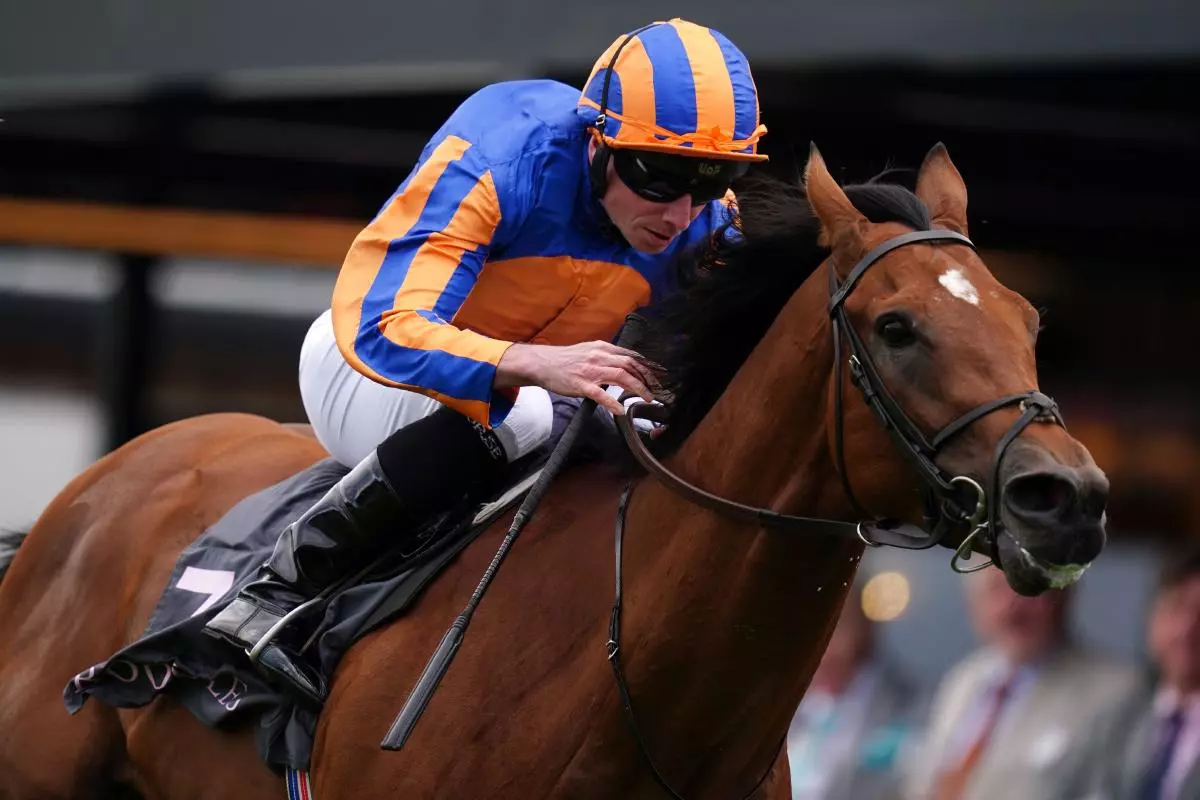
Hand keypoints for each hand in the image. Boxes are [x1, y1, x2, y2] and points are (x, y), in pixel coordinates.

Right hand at [496, 341, 659, 415]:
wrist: (541, 363)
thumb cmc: (565, 359)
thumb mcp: (588, 351)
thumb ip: (606, 356)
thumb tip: (623, 364)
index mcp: (602, 348)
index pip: (631, 355)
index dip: (648, 365)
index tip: (658, 375)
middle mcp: (599, 356)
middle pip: (631, 364)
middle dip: (648, 377)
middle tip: (658, 389)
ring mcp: (590, 371)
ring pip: (621, 377)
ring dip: (638, 388)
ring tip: (647, 398)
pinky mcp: (581, 384)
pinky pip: (601, 394)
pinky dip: (613, 403)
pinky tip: (621, 411)